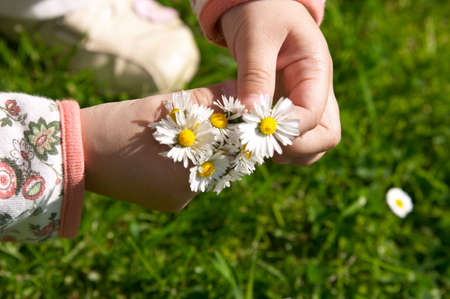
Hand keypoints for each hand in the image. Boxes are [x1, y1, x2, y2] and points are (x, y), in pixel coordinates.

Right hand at [80, 81, 234, 211]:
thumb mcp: (166, 106)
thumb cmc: (121, 124)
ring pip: (208, 169)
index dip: (238, 128)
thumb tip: (242, 91)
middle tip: (220, 118)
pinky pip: (192, 180)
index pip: (230, 147)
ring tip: (190, 132)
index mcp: (187, 167)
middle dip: (223, 138)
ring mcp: (179, 200)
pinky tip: (175, 150)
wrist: (80, 153)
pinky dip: (191, 164)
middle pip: (221, 160)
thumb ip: (209, 100)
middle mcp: (187, 191)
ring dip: (207, 150)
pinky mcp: (171, 203)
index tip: (242, 112)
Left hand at [221, 0, 339, 164]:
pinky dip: (268, 142)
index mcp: (316, 71)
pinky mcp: (285, 107)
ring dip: (283, 151)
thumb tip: (253, 116)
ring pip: (309, 144)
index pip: (314, 115)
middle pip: (324, 137)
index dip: (288, 130)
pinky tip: (242, 132)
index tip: (255, 130)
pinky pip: (287, 137)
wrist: (258, 3)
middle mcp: (316, 91)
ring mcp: (302, 102)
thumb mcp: (256, 37)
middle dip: (294, 147)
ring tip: (249, 140)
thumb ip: (255, 75)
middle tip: (258, 142)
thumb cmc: (261, 11)